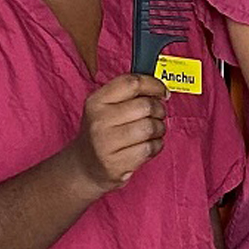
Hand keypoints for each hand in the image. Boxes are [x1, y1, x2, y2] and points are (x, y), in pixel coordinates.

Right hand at [71, 73, 169, 192]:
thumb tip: (158, 88)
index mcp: (96, 101)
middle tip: (158, 114)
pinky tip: (148, 145)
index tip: (162, 91)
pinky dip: (156, 145)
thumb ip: (128, 94)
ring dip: (159, 129)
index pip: (131, 83)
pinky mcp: (116, 163)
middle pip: (145, 105)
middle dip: (159, 109)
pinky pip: (150, 148)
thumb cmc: (102, 133)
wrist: (85, 165)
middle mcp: (99, 121)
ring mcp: (106, 143)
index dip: (153, 84)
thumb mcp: (105, 108)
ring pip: (150, 127)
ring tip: (153, 131)